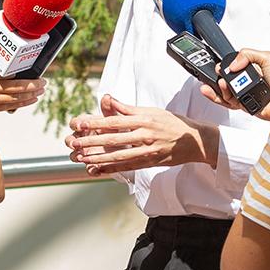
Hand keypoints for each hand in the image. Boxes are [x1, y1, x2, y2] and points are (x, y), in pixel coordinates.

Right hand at [0, 54, 46, 120]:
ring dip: (31, 94)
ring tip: (41, 90)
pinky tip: (30, 100)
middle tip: (44, 81)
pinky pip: (9, 106)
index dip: (22, 70)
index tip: (33, 67)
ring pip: (16, 98)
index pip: (7, 70)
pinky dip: (22, 103)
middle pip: (17, 86)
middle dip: (33, 84)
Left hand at [65, 95, 216, 175]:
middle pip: (113, 139)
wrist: (195, 140)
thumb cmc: (173, 123)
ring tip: (81, 158)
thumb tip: (108, 100)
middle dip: (91, 141)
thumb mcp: (151, 110)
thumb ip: (128, 108)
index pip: (114, 121)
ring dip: (97, 157)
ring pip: (118, 155)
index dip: (95, 123)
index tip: (79, 124)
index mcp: (143, 119)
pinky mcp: (149, 162)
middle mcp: (144, 135)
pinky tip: (97, 169)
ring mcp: (147, 150)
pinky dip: (111, 169)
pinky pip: (127, 166)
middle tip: (74, 143)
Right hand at [199, 48, 269, 120]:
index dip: (227, 66)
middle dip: (220, 76)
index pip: (236, 66)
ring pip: (226, 92)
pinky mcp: (244, 106)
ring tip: (220, 83)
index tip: (222, 65)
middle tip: (220, 74)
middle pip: (228, 79)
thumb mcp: (267, 57)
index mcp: (255, 70)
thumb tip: (233, 64)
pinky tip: (222, 90)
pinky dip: (221, 97)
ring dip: (219, 87)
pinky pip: (229, 102)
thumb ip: (247, 54)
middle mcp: (250, 82)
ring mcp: (246, 94)